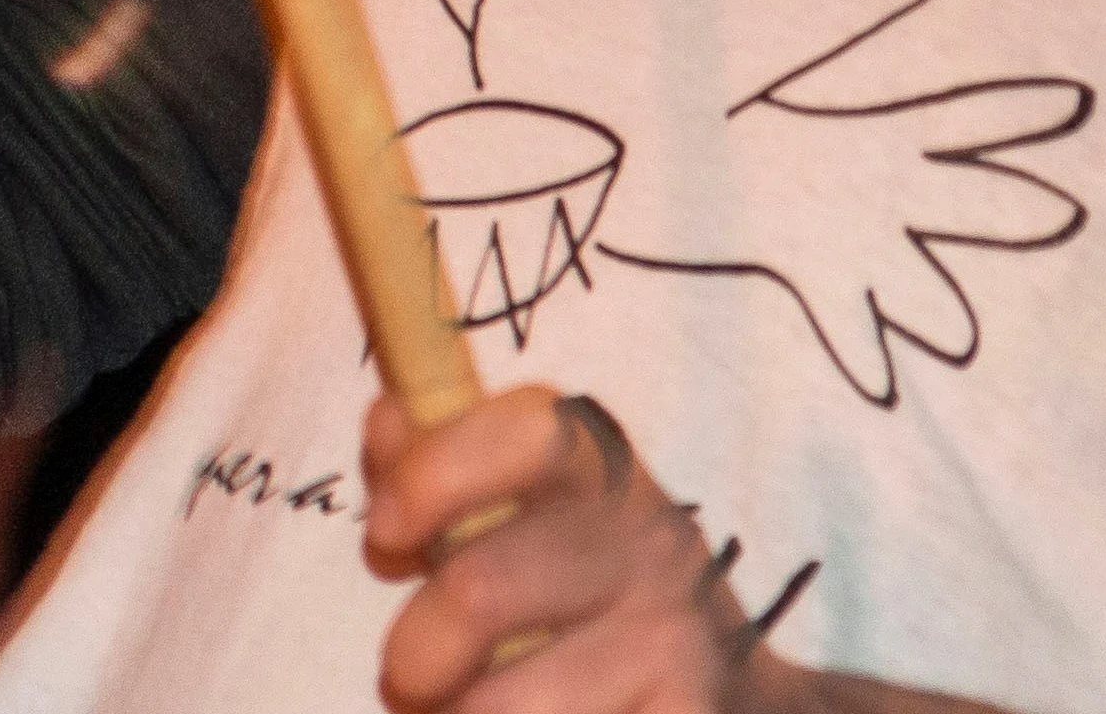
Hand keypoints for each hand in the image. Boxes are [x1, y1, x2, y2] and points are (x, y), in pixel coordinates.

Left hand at [364, 387, 789, 713]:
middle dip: (413, 655)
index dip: (436, 473)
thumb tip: (387, 421)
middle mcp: (650, 543)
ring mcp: (671, 640)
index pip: (530, 432)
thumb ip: (444, 467)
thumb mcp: (528, 512)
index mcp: (604, 470)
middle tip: (413, 679)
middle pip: (480, 590)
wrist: (721, 688)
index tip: (384, 533)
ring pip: (497, 707)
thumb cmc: (587, 592)